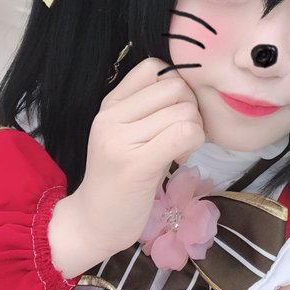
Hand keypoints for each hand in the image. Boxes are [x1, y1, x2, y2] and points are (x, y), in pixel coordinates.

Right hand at [49, 58, 204, 277]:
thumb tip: (189, 89)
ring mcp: (121, 140)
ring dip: (194, 131)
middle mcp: (111, 116)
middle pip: (176, 87)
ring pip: (185, 111)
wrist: (94, 222)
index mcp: (110, 104)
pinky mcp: (137, 164)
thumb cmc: (120, 179)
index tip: (173, 112)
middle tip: (182, 136)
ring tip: (179, 150)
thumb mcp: (127, 134)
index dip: (176, 85)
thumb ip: (149, 109)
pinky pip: (184, 134)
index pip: (154, 67)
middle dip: (191, 109)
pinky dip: (194, 143)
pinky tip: (181, 159)